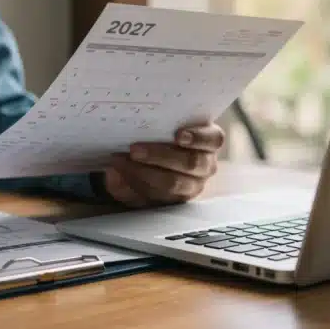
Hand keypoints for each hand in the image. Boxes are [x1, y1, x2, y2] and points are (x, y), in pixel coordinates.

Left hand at [102, 123, 224, 207]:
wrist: (152, 156)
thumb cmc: (163, 135)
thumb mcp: (158, 127)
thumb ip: (149, 126)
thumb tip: (133, 139)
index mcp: (208, 142)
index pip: (213, 139)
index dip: (198, 137)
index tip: (179, 135)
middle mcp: (205, 166)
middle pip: (190, 163)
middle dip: (160, 155)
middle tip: (134, 149)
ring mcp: (191, 186)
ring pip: (172, 183)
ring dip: (143, 173)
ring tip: (120, 163)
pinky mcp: (171, 202)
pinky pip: (154, 199)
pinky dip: (131, 188)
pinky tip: (115, 177)